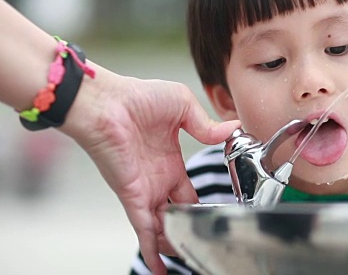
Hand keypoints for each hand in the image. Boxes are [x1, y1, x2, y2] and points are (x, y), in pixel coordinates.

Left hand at [60, 63, 239, 274]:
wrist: (107, 101)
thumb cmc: (137, 97)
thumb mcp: (183, 106)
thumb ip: (207, 125)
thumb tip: (232, 130)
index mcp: (170, 161)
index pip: (187, 193)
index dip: (198, 207)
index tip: (211, 219)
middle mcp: (157, 179)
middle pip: (175, 216)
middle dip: (185, 233)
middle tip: (199, 247)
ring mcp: (145, 189)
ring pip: (161, 228)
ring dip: (172, 245)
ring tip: (186, 261)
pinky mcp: (134, 196)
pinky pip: (144, 228)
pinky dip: (152, 249)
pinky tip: (160, 267)